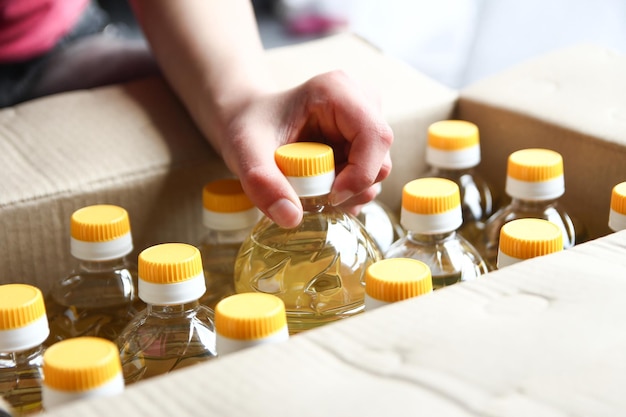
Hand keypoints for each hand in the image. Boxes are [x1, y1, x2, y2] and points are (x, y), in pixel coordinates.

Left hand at [217, 70, 393, 227]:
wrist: (250, 120)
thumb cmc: (250, 125)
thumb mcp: (245, 151)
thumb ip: (262, 183)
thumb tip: (291, 218)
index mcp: (337, 90)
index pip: (374, 136)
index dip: (360, 174)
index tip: (330, 197)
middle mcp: (361, 101)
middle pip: (379, 159)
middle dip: (350, 188)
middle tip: (314, 198)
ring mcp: (367, 122)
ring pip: (377, 172)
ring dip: (348, 193)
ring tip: (311, 192)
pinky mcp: (365, 141)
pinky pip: (369, 176)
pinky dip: (347, 192)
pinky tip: (320, 189)